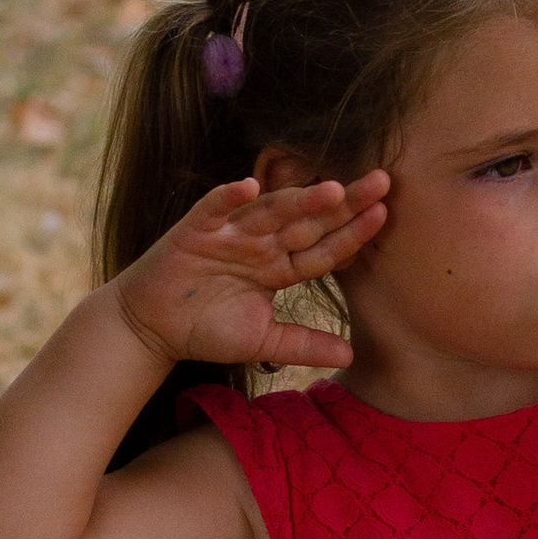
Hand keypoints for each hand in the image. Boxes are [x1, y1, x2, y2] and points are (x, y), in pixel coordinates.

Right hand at [112, 172, 388, 371]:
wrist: (152, 328)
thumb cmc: (206, 330)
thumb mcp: (263, 343)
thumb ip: (304, 344)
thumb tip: (351, 357)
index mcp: (278, 266)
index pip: (324, 248)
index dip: (353, 233)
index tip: (385, 215)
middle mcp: (260, 244)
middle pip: (307, 221)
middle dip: (343, 203)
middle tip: (381, 181)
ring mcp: (229, 235)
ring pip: (270, 212)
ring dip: (298, 199)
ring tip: (332, 189)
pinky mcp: (194, 232)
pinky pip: (214, 210)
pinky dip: (228, 198)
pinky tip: (250, 187)